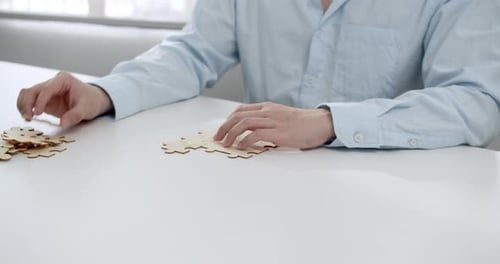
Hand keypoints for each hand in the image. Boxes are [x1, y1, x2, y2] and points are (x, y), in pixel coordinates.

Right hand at [17, 71, 112, 128]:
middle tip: (29, 117)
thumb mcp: (87, 108)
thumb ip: (75, 115)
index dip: (41, 101)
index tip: (38, 113)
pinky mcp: (44, 99)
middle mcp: (52, 82)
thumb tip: (63, 123)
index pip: (47, 89)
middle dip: (28, 103)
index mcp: (63, 80)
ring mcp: (47, 90)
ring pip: (27, 94)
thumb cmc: (91, 101)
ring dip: (23, 105)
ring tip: (27, 118)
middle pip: (33, 90)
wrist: (93, 101)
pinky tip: (29, 117)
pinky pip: (29, 101)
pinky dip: (26, 108)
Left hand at [214, 102, 335, 149]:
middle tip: (218, 138)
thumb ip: (268, 121)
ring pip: (244, 123)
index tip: (223, 130)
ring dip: (231, 134)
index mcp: (268, 107)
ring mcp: (273, 121)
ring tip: (226, 144)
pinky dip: (245, 141)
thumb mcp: (282, 117)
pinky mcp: (279, 132)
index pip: (241, 110)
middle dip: (224, 127)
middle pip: (238, 116)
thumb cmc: (304, 123)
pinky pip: (256, 134)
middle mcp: (268, 112)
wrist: (321, 123)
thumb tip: (254, 133)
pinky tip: (242, 147)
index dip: (228, 120)